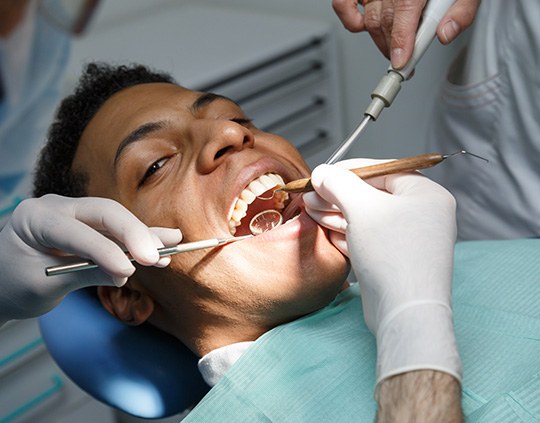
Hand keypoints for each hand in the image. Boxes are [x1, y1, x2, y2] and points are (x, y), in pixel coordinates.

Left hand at [0, 194, 181, 323]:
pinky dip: (139, 239)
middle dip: (132, 234)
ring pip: (117, 221)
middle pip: (104, 213)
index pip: (75, 231)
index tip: (128, 270)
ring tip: (172, 243)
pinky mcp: (89, 227)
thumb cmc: (12, 284)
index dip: (104, 250)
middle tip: (154, 255)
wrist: (1, 281)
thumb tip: (124, 273)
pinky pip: (117, 232)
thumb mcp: (43, 286)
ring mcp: (75, 214)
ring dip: (144, 236)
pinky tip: (165, 239)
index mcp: (34, 218)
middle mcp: (57, 208)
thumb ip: (84, 275)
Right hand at [304, 159, 461, 383]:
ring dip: (336, 212)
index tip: (322, 175)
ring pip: (367, 217)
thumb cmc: (392, 254)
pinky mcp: (395, 260)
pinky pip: (368, 238)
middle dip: (337, 195)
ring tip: (310, 210)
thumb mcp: (362, 208)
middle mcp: (421, 214)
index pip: (382, 171)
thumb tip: (322, 172)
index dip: (348, 171)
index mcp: (425, 194)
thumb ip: (340, 183)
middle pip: (372, 194)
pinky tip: (326, 229)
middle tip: (310, 195)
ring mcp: (408, 239)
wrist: (404, 312)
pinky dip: (346, 232)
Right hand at [332, 0, 479, 67]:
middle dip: (396, 48)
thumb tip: (446, 33)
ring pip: (371, 20)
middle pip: (387, 21)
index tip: (401, 61)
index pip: (404, 10)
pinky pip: (344, 4)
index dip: (401, 40)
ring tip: (396, 48)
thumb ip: (462, 10)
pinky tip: (362, 28)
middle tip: (406, 62)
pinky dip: (349, 20)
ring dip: (382, 41)